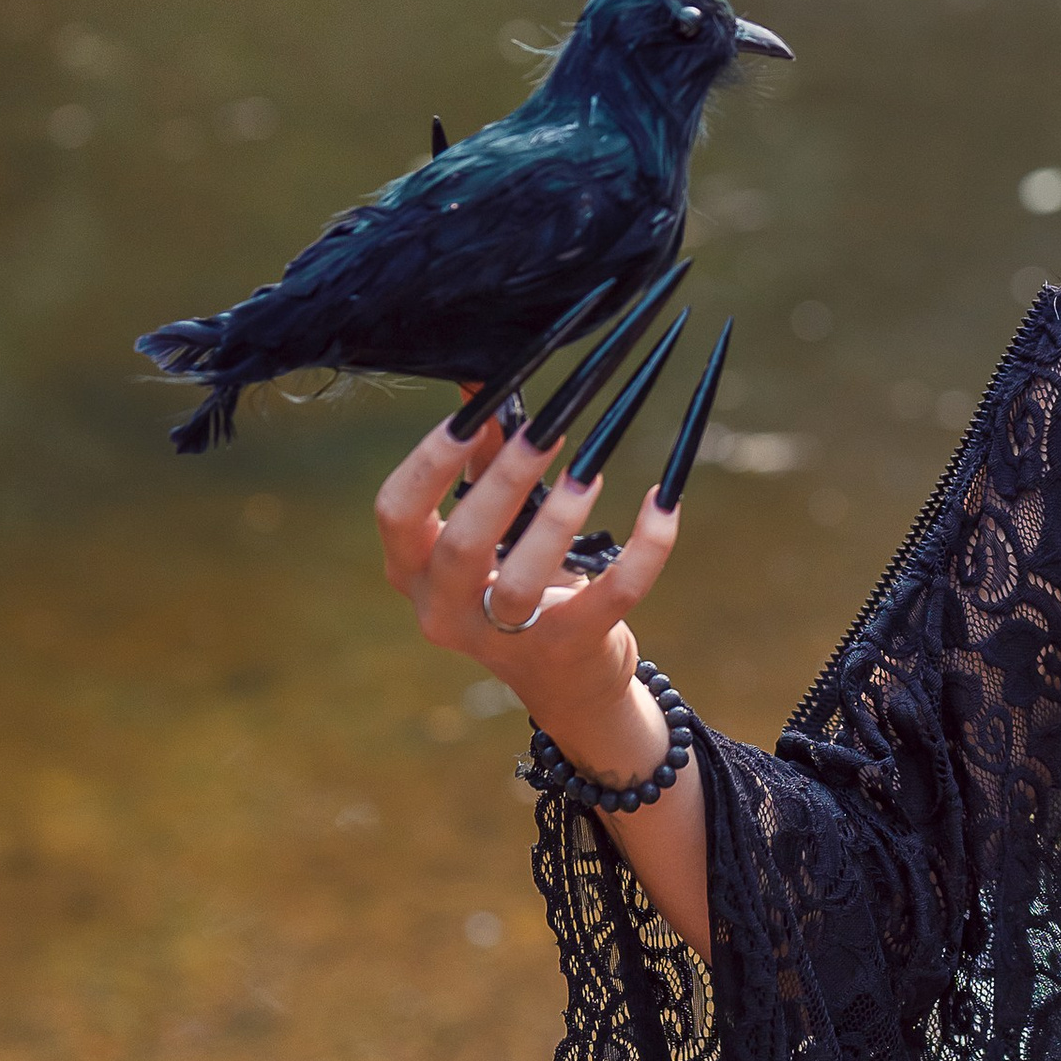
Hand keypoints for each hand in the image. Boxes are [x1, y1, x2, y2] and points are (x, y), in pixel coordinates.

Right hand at [374, 404, 680, 765]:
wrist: (565, 680)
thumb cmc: (514, 578)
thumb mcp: (490, 525)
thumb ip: (481, 458)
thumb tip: (482, 380)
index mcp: (413, 570)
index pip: (396, 513)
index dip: (429, 462)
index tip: (470, 414)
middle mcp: (445, 611)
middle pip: (462, 544)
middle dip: (506, 481)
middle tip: (548, 429)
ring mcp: (504, 641)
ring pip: (523, 582)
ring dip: (560, 519)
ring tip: (593, 469)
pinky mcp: (569, 650)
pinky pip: (611, 597)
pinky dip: (643, 549)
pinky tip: (663, 505)